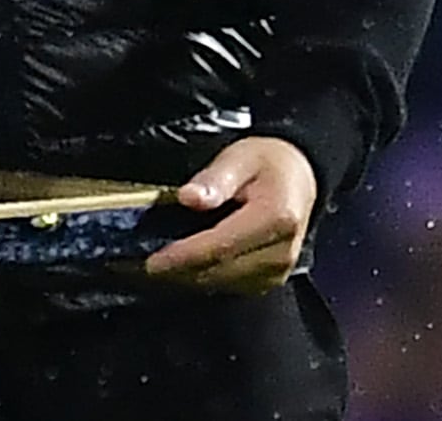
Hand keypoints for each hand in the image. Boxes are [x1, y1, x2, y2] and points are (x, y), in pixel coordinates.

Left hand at [143, 136, 317, 294]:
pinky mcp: (271, 279)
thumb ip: (215, 178)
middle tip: (141, 267)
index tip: (152, 261)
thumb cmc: (267, 163)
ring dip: (188, 277)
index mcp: (275, 218)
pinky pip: (231, 286)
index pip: (220, 246)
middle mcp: (281, 251)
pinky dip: (204, 278)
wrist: (300, 177)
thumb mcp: (240, 156)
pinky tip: (182, 266)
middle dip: (178, 271)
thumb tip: (189, 198)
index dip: (183, 256)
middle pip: (220, 270)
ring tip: (157, 266)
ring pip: (222, 283)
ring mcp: (278, 270)